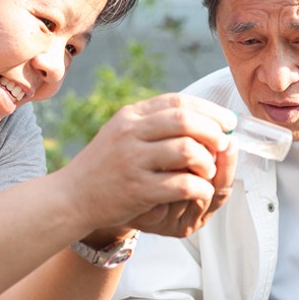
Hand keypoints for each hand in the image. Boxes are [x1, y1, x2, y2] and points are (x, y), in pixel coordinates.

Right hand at [57, 93, 237, 237]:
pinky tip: (201, 190)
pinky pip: (182, 184)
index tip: (227, 122)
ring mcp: (133, 161)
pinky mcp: (137, 189)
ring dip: (207, 161)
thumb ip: (156, 123)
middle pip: (186, 121)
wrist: (71, 197)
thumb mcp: (123, 133)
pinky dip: (200, 187)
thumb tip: (204, 120)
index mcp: (131, 116)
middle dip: (213, 132)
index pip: (178, 102)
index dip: (209, 110)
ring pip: (187, 151)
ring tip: (208, 170)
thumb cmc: (105, 166)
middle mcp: (131, 133)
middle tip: (224, 145)